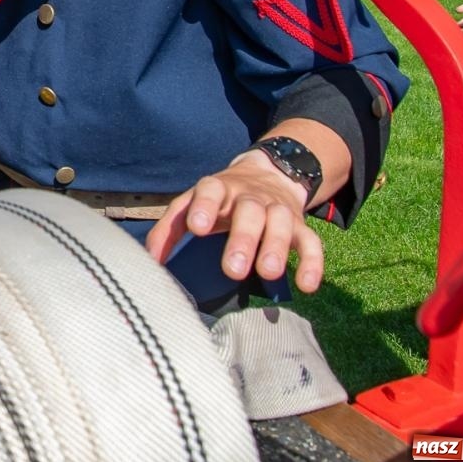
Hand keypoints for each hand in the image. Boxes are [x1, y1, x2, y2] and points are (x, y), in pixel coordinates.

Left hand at [145, 150, 323, 292]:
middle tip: (233, 269)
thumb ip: (170, 229)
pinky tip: (307, 285)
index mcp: (218, 188)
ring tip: (268, 273)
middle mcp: (249, 196)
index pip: (210, 190)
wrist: (265, 176)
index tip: (198, 228)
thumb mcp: (192, 205)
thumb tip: (150, 260)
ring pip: (281, 222)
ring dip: (276, 247)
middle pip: (249, 211)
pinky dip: (313, 262)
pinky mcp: (300, 225)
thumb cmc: (219, 201)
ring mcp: (276, 209)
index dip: (204, 207)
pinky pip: (311, 241)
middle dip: (243, 239)